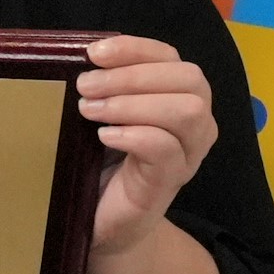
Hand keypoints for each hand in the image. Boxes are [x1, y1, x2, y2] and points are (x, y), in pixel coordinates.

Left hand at [78, 34, 217, 258]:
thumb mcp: (101, 117)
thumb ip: (103, 87)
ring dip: (133, 103)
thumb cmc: (100, 166)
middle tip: (86, 87)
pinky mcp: (171, 182)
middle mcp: (194, 123)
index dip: (135, 48)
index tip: (94, 53)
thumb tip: (79, 57)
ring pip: (187, 111)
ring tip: (91, 112)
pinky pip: (167, 148)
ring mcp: (188, 154)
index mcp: (178, 97)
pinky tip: (105, 137)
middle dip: (132, 75)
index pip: (171, 58)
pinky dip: (135, 135)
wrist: (102, 224)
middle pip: (188, 78)